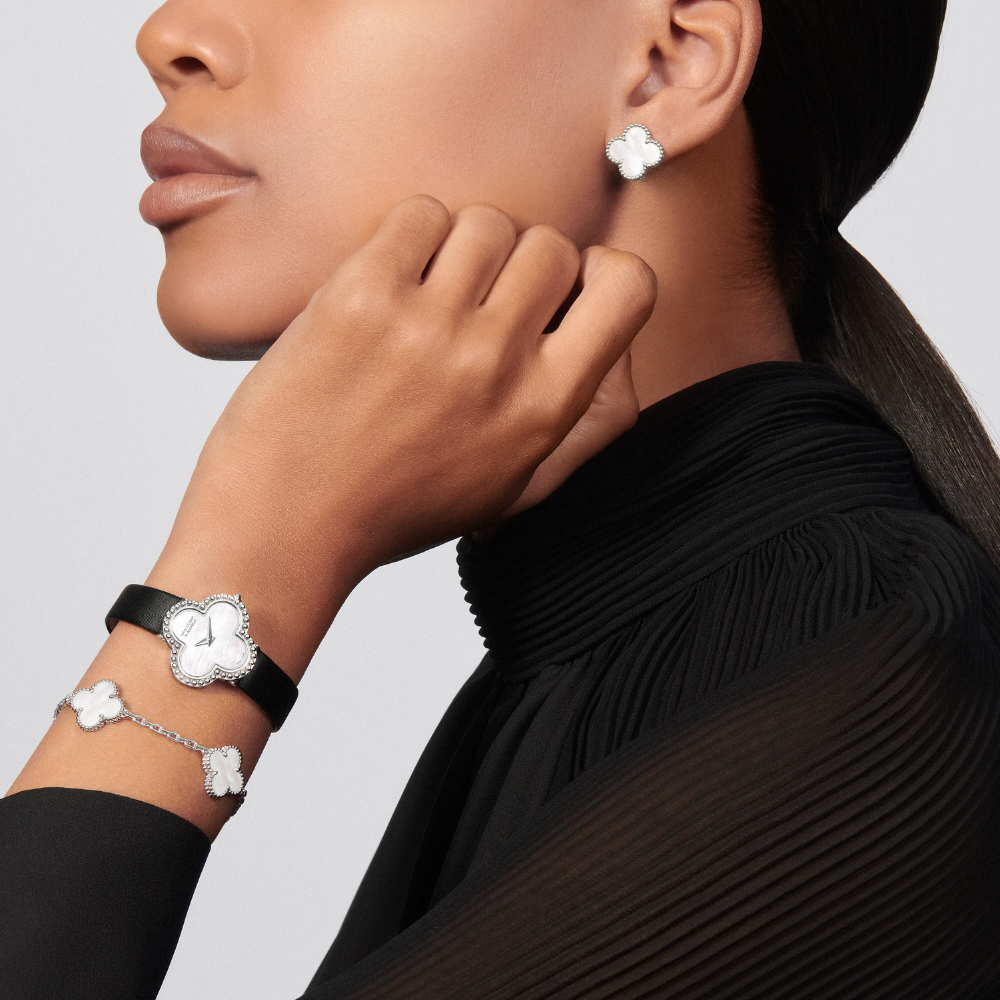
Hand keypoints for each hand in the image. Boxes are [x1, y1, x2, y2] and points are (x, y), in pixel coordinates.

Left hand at [154, 196, 656, 669]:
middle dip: (520, 266)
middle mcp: (496, 360)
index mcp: (544, 408)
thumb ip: (581, 420)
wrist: (287, 520)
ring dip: (463, 250)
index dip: (600, 273)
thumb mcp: (514, 487)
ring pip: (487, 222)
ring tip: (427, 299)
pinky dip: (409, 239)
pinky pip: (419, 214)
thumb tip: (611, 339)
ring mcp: (428, 323)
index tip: (563, 291)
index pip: (629, 286)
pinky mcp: (363, 294)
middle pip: (551, 245)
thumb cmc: (397, 506)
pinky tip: (389, 288)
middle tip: (476, 305)